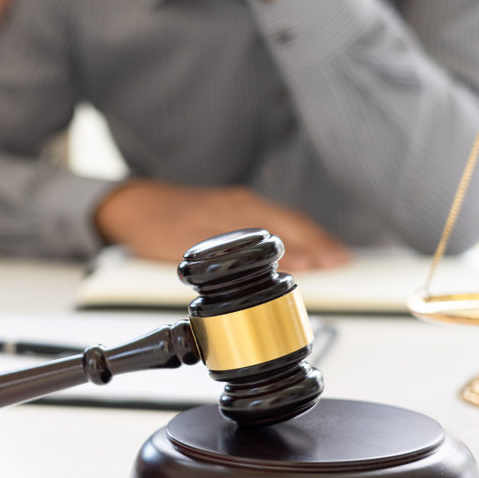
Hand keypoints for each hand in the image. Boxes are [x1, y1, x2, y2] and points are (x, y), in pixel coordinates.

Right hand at [94, 180, 349, 270]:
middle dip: (307, 245)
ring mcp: (206, 224)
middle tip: (333, 262)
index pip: (289, 220)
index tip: (341, 256)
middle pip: (275, 226)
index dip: (317, 237)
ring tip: (305, 267)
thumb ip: (255, 236)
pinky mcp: (181, 240)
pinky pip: (214, 253)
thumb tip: (300, 261)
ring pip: (249, 239)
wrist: (137, 205)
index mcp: (241, 203)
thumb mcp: (223, 215)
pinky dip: (234, 262)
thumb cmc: (184, 213)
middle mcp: (228, 209)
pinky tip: (247, 273)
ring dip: (277, 251)